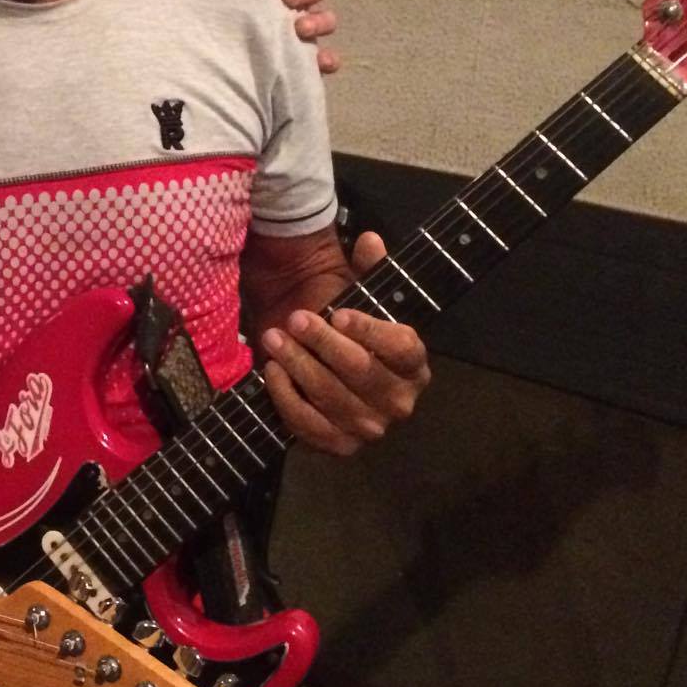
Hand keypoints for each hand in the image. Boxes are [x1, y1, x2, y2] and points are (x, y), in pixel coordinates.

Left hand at [234, 0, 339, 74]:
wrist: (214, 52)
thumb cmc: (225, 9)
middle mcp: (299, 4)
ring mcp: (306, 32)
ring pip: (327, 20)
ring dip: (318, 21)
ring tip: (300, 29)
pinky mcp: (305, 59)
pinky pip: (326, 60)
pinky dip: (328, 60)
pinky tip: (321, 62)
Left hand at [260, 231, 428, 453]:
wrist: (327, 374)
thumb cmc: (349, 333)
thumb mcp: (361, 296)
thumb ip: (369, 269)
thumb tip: (369, 240)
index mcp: (414, 364)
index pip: (402, 347)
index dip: (372, 332)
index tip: (340, 313)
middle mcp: (399, 401)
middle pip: (362, 372)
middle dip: (324, 344)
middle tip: (295, 319)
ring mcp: (370, 428)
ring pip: (332, 398)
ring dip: (299, 366)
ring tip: (273, 338)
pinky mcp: (339, 446)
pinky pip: (311, 427)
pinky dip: (287, 399)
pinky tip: (272, 372)